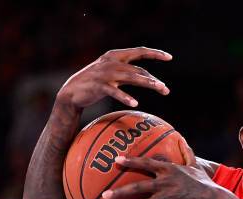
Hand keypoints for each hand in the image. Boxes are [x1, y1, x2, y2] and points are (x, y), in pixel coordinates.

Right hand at [56, 46, 170, 110]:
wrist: (73, 91)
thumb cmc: (97, 83)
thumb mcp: (114, 75)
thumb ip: (130, 74)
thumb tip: (149, 79)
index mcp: (115, 56)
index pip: (139, 52)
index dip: (154, 53)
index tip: (169, 57)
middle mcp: (111, 62)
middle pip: (138, 70)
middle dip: (153, 80)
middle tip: (166, 90)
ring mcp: (105, 74)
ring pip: (130, 77)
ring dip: (147, 83)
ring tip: (159, 89)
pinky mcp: (99, 86)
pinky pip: (115, 92)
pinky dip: (125, 97)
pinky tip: (135, 103)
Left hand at [103, 145, 236, 198]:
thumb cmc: (205, 184)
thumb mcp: (196, 167)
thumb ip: (187, 154)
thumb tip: (183, 141)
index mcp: (169, 169)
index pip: (146, 163)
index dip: (130, 161)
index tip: (116, 160)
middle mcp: (165, 182)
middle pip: (138, 186)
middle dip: (119, 191)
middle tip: (104, 195)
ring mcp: (168, 197)